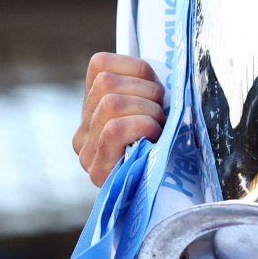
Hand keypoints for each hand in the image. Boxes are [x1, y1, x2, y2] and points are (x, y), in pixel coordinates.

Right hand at [73, 52, 164, 186]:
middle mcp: (83, 129)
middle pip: (106, 82)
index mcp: (94, 105)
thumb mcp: (159, 108)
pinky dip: (140, 126)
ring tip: (158, 128)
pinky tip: (152, 138)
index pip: (100, 63)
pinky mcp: (96, 171)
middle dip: (146, 92)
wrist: (169, 198)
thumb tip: (174, 59)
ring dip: (147, 111)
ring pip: (110, 102)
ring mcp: (85, 151)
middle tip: (161, 113)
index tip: (156, 88)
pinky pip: (114, 130)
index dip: (136, 68)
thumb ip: (150, 87)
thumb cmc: (171, 144)